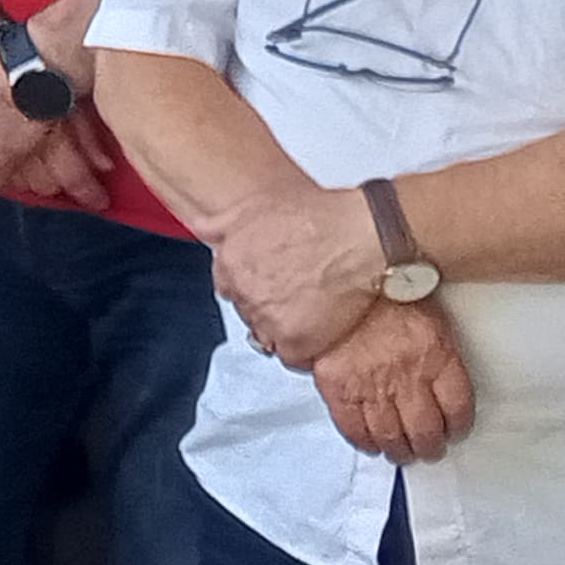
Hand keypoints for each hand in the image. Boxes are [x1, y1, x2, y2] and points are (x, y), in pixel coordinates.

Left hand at [212, 182, 387, 370]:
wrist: (361, 237)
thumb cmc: (321, 219)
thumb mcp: (259, 207)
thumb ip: (225, 223)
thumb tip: (203, 228)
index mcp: (231, 261)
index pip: (231, 287)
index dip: (255, 286)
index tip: (273, 285)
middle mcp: (243, 291)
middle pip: (250, 311)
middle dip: (271, 306)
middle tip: (300, 296)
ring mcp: (267, 318)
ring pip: (270, 335)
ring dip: (288, 328)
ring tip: (316, 311)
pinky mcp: (295, 340)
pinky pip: (294, 358)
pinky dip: (309, 349)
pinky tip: (324, 331)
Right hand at [312, 297, 474, 463]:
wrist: (342, 272)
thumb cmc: (385, 289)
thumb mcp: (429, 315)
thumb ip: (436, 350)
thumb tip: (438, 377)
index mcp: (437, 356)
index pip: (458, 409)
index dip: (458, 426)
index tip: (453, 430)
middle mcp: (407, 376)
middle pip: (426, 431)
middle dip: (428, 446)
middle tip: (427, 448)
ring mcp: (371, 383)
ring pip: (391, 435)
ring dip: (399, 450)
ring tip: (399, 451)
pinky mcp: (337, 385)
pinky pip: (352, 427)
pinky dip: (363, 441)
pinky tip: (369, 442)